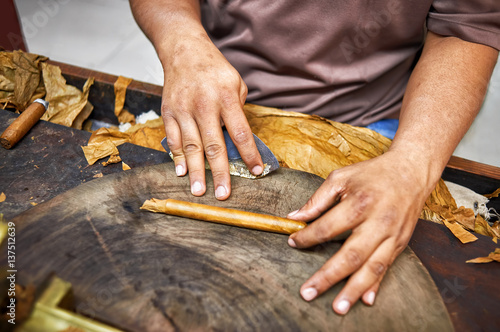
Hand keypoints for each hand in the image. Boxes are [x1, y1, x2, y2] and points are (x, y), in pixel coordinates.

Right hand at [160, 33, 262, 198]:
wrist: (184, 51)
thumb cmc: (214, 70)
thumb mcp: (236, 83)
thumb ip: (238, 111)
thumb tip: (240, 141)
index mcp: (225, 97)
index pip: (240, 132)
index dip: (249, 154)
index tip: (257, 171)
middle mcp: (203, 105)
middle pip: (213, 145)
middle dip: (220, 172)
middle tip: (223, 194)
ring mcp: (183, 109)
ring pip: (191, 146)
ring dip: (195, 171)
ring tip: (199, 191)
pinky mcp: (168, 112)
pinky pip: (173, 139)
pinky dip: (177, 157)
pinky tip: (181, 172)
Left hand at [287, 151, 430, 313]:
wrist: (411, 171)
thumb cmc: (373, 173)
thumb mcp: (341, 177)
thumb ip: (317, 199)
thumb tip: (294, 217)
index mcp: (360, 203)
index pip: (328, 227)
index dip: (308, 237)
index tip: (293, 242)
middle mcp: (378, 222)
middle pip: (350, 255)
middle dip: (328, 276)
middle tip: (308, 292)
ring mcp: (392, 235)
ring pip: (371, 268)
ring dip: (353, 290)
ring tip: (337, 307)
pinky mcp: (400, 243)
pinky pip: (387, 268)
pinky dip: (376, 285)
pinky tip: (365, 300)